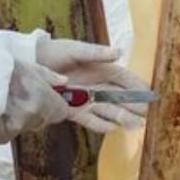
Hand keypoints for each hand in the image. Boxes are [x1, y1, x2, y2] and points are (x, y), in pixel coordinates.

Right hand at [0, 60, 69, 143]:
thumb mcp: (24, 65)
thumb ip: (48, 76)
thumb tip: (64, 82)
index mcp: (43, 96)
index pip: (61, 112)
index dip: (54, 105)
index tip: (45, 98)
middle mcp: (34, 114)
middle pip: (42, 120)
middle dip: (35, 111)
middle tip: (16, 96)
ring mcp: (18, 126)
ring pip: (24, 126)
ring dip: (17, 118)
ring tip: (1, 101)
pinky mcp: (1, 136)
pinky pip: (7, 133)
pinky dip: (1, 126)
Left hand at [35, 38, 149, 127]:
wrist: (30, 63)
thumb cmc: (54, 53)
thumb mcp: (75, 50)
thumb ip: (96, 53)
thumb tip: (120, 53)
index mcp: (99, 69)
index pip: (122, 78)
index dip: (136, 85)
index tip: (149, 92)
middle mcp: (95, 85)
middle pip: (118, 97)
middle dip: (133, 105)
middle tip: (148, 114)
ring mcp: (84, 98)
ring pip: (107, 109)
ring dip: (122, 117)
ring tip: (137, 125)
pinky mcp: (71, 109)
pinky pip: (88, 118)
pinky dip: (99, 124)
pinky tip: (112, 129)